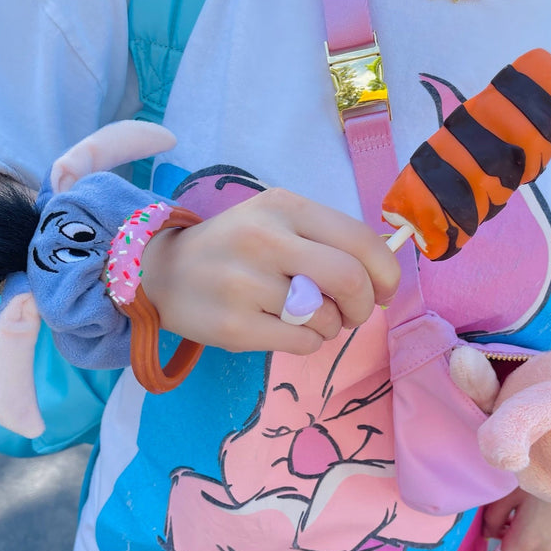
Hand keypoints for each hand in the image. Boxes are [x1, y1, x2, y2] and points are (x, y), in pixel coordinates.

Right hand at [141, 188, 399, 354]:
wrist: (164, 272)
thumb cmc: (235, 247)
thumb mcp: (276, 221)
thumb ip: (327, 238)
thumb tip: (383, 276)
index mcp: (283, 207)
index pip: (360, 239)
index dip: (387, 272)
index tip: (386, 291)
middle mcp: (265, 240)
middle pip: (350, 280)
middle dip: (365, 305)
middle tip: (354, 313)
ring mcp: (246, 284)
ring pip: (326, 318)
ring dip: (330, 325)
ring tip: (307, 317)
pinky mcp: (234, 326)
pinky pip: (302, 344)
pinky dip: (309, 342)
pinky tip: (286, 330)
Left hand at [466, 487, 550, 550]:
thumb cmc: (538, 479)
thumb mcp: (507, 495)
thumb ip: (493, 518)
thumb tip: (488, 535)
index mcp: (525, 541)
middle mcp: (543, 549)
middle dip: (499, 544)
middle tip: (492, 519)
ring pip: (526, 548)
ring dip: (514, 536)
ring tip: (513, 505)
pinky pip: (540, 540)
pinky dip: (528, 531)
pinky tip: (529, 507)